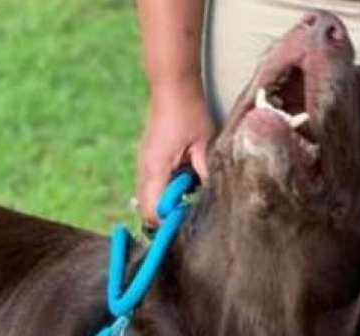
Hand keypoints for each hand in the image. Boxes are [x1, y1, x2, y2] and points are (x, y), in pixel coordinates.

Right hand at [136, 85, 214, 226]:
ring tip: (191, 191)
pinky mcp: (148, 160)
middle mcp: (144, 170)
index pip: (152, 213)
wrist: (172, 86)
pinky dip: (166, 189)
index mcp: (156, 168)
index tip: (191, 222)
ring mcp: (143, 165)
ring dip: (168, 202)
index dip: (169, 224)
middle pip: (146, 211)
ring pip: (149, 199)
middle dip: (168, 217)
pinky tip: (186, 179)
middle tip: (193, 211)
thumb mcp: (205, 145)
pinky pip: (152, 185)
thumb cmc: (189, 112)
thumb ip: (207, 175)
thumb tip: (215, 201)